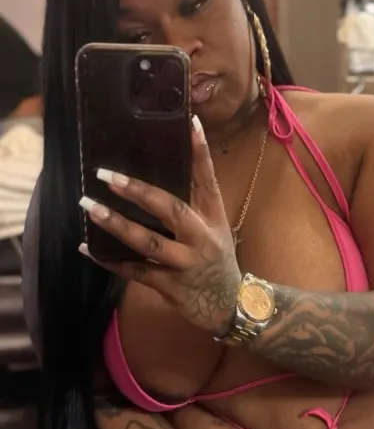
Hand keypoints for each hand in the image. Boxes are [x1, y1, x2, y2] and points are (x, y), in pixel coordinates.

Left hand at [79, 117, 240, 336]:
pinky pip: (135, 272)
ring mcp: (186, 263)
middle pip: (171, 209)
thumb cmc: (217, 262)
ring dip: (117, 225)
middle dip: (139, 192)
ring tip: (91, 207)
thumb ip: (193, 206)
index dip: (200, 151)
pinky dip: (110, 261)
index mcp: (212, 218)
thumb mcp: (215, 230)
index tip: (190, 122)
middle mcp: (201, 237)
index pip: (207, 179)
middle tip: (108, 175)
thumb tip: (158, 175)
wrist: (230, 306)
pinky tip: (88, 248)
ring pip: (148, 243)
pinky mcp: (171, 286)